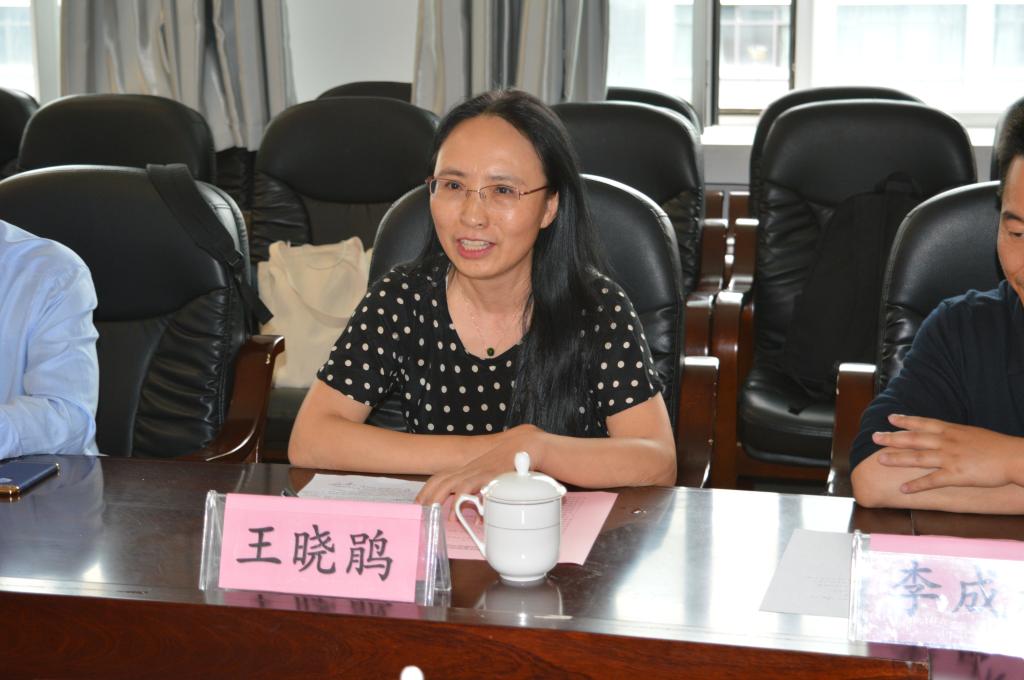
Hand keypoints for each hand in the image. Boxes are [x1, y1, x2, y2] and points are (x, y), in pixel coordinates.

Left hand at [414, 424, 547, 504]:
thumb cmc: (513, 463)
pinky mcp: (486, 476)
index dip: (428, 489)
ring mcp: (477, 471)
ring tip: (429, 514)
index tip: (419, 502)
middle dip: (426, 495)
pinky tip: (453, 516)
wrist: (527, 446)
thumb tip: (479, 514)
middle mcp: (469, 469)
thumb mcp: (495, 478)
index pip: (442, 477)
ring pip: (448, 483)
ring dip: (436, 499)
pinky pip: (467, 489)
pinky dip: (457, 502)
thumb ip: (485, 493)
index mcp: (469, 469)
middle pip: (440, 480)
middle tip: (417, 511)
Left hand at [873, 414, 1023, 492]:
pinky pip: (932, 480)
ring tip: (879, 460)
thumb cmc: (997, 447)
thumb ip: (956, 435)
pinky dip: (916, 485)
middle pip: (914, 438)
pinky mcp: (956, 475)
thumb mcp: (973, 434)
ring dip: (897, 458)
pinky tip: (903, 489)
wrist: (1015, 457)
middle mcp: (947, 441)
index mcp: (952, 430)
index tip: (890, 418)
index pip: (923, 423)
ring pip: (918, 457)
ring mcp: (950, 458)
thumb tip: (944, 434)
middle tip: (874, 437)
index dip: (905, 420)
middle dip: (892, 437)